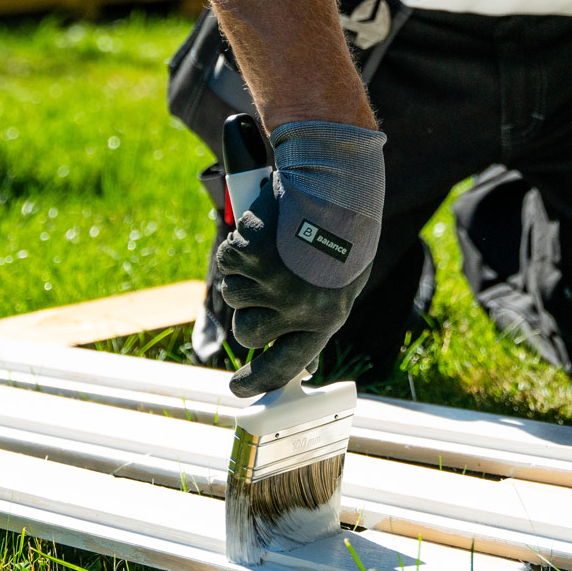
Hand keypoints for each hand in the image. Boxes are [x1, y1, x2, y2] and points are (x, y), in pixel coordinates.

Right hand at [212, 121, 384, 397]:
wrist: (340, 180)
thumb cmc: (341, 226)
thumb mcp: (335, 277)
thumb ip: (311, 310)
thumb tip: (285, 346)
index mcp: (327, 320)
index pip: (286, 365)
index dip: (258, 380)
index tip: (238, 390)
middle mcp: (301, 311)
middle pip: (247, 331)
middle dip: (248, 304)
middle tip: (267, 272)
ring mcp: (276, 286)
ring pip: (234, 290)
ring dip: (246, 265)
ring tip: (278, 239)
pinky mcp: (256, 258)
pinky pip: (229, 258)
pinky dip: (240, 239)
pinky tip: (266, 224)